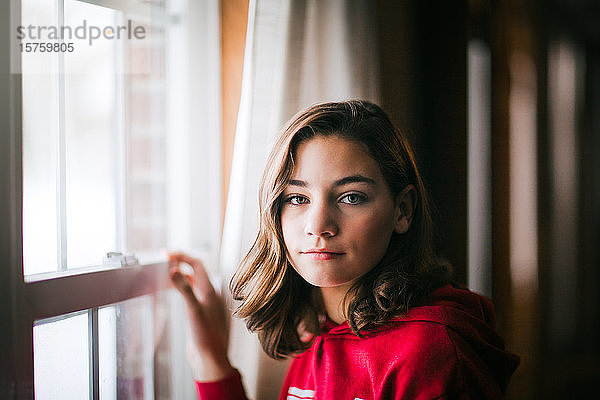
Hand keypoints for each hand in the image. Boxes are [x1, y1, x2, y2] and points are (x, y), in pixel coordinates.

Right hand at [168, 252, 233, 380]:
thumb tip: (174, 270)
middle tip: (164, 258)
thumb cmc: (206, 336)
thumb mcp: (193, 310)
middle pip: (195, 270)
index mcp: (210, 291)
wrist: (210, 358)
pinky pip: (190, 292)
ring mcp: (205, 303)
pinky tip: (174, 288)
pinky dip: (181, 286)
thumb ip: (184, 289)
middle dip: (181, 261)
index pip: (197, 265)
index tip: (166, 254)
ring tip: (167, 269)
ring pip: (193, 281)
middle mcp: (209, 294)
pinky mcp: (199, 312)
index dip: (182, 256)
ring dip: (181, 272)